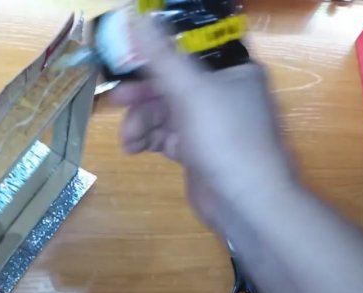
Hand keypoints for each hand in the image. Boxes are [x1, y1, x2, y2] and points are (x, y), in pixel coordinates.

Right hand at [110, 16, 297, 229]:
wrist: (246, 205)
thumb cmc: (226, 140)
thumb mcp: (191, 92)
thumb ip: (161, 56)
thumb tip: (136, 16)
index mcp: (232, 71)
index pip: (189, 49)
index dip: (156, 52)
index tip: (125, 55)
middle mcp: (222, 93)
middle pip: (172, 82)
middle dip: (143, 94)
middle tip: (116, 100)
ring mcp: (209, 124)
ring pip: (164, 111)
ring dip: (141, 122)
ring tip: (129, 140)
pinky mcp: (197, 150)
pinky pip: (165, 135)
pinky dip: (148, 139)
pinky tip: (133, 149)